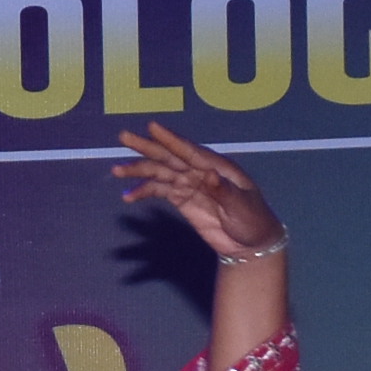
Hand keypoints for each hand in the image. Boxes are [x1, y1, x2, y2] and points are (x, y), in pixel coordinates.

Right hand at [109, 123, 283, 259]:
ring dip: (140, 171)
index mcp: (217, 167)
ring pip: (161, 173)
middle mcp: (200, 171)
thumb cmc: (253, 219)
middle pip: (170, 157)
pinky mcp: (184, 200)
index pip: (190, 151)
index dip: (171, 140)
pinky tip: (129, 195)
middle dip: (147, 147)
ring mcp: (190, 185)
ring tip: (117, 170)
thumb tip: (207, 174)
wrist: (251, 243)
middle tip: (124, 137)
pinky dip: (145, 192)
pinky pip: (161, 192)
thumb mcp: (242, 206)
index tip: (152, 127)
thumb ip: (224, 191)